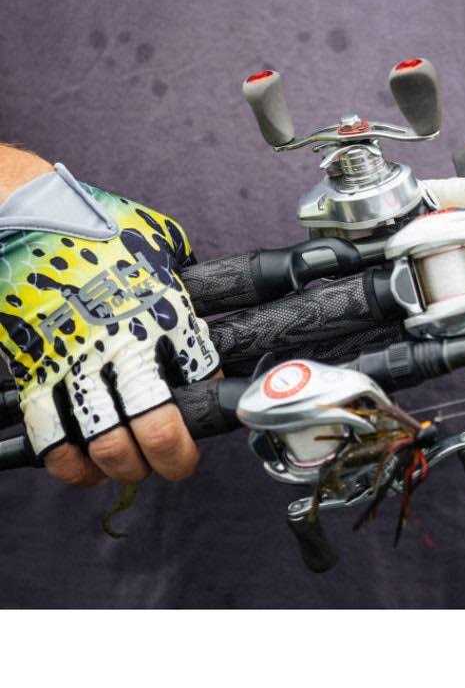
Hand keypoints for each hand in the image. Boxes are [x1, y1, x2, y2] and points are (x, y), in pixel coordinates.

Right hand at [0, 175, 219, 486]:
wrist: (27, 218)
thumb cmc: (96, 225)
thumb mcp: (159, 241)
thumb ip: (181, 271)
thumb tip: (201, 282)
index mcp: (167, 312)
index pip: (205, 376)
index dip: (213, 400)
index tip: (212, 407)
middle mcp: (126, 346)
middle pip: (159, 429)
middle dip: (174, 458)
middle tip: (178, 464)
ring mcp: (79, 364)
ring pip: (107, 445)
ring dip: (124, 467)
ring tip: (133, 468)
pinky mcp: (36, 373)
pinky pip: (53, 437)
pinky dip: (69, 466)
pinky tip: (83, 469)